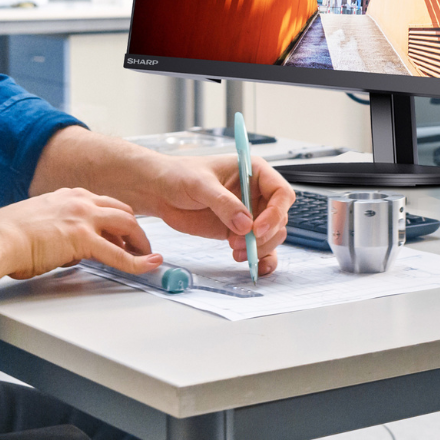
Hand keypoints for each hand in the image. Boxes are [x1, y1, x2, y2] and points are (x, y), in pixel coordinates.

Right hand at [0, 187, 162, 279]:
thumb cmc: (8, 236)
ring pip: (127, 224)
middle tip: (141, 245)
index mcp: (67, 196)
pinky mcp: (84, 238)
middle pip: (122, 210)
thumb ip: (59, 231)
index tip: (123, 234)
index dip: (117, 221)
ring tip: (148, 256)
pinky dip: (138, 262)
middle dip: (135, 229)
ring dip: (141, 242)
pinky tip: (148, 266)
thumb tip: (67, 250)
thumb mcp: (39, 224)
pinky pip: (119, 254)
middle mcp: (79, 201)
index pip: (103, 204)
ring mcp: (83, 217)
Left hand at [31, 128, 295, 276]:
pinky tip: (251, 267)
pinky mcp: (237, 232)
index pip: (281, 194)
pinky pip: (258, 248)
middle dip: (264, 236)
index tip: (257, 228)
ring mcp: (248, 214)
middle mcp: (256, 193)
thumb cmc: (178, 176)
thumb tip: (245, 224)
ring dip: (258, 249)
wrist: (159, 191)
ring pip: (270, 236)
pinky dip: (259, 259)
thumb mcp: (201, 185)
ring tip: (234, 252)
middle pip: (279, 219)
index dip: (275, 213)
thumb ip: (223, 203)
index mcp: (254, 172)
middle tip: (242, 245)